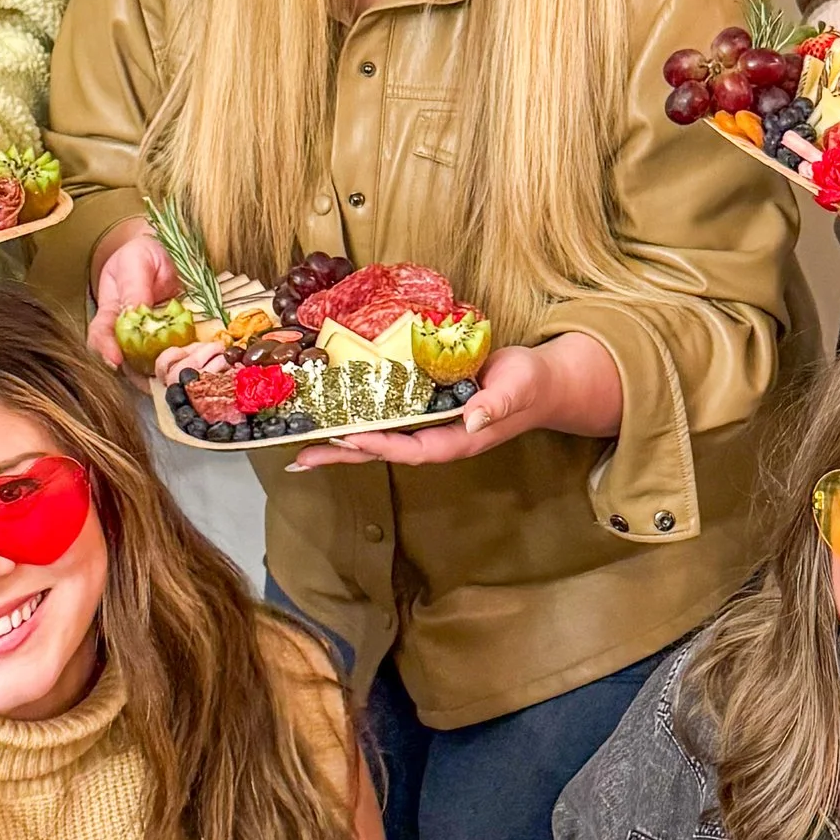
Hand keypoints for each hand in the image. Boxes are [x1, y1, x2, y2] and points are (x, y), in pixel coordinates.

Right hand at [87, 220, 177, 372]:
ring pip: (152, 364)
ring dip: (163, 371)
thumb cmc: (143, 254)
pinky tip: (193, 362)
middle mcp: (128, 331)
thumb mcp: (136, 262)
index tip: (115, 361)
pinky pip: (177, 355)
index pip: (100, 336)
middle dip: (138, 373)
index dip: (104, 350)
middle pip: (126, 361)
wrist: (166, 251)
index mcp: (111, 312)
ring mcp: (152, 338)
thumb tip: (134, 313)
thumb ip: (134, 287)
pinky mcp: (174, 340)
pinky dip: (184, 361)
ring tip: (176, 372)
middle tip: (155, 377)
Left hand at [289, 332, 621, 471]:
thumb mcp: (517, 389)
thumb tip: (472, 422)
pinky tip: (333, 412)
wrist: (540, 381)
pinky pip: (387, 415)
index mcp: (457, 440)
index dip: (381, 445)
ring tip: (302, 444)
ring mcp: (428, 423)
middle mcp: (437, 436)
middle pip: (384, 451)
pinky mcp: (424, 405)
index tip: (349, 436)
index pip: (413, 449)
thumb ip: (495, 405)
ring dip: (342, 439)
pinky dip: (359, 415)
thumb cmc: (529, 384)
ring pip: (379, 436)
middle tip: (300, 459)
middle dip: (343, 453)